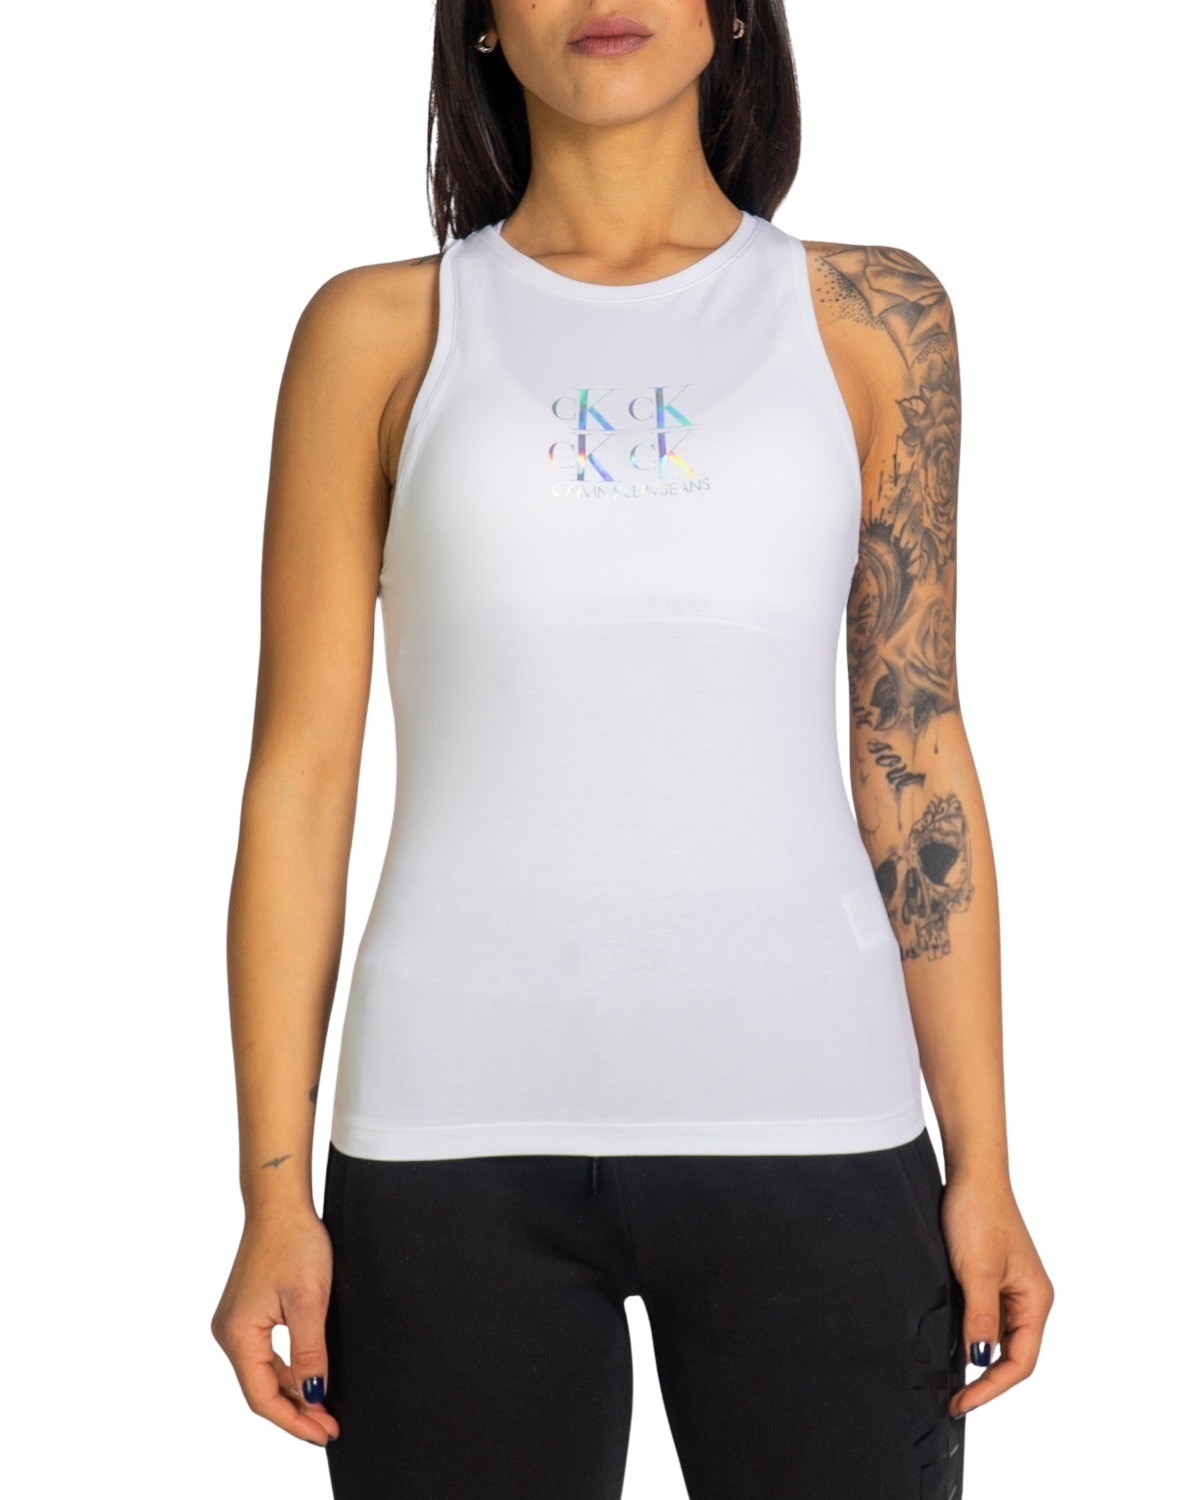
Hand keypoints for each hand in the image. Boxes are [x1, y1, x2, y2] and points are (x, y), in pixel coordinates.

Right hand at [211, 1205, 339, 1445]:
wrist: (280, 1205)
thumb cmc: (294, 1243)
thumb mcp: (310, 1301)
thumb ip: (310, 1352)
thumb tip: (314, 1395)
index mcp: (238, 1334)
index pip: (263, 1397)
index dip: (294, 1421)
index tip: (324, 1433)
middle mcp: (228, 1333)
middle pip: (261, 1390)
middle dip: (296, 1412)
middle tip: (330, 1426)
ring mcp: (235, 1323)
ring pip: (263, 1373)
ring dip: (293, 1392)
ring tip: (324, 1409)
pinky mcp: (245, 1313)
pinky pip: (265, 1354)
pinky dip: (287, 1370)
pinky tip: (310, 1377)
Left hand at [941, 1173, 1053, 1417]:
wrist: (971, 1174)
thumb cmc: (979, 1214)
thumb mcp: (976, 1270)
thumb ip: (980, 1317)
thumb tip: (980, 1360)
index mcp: (1036, 1300)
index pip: (1020, 1362)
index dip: (991, 1387)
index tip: (962, 1401)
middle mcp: (1029, 1299)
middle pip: (1012, 1355)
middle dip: (984, 1380)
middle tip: (952, 1398)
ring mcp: (1011, 1289)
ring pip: (998, 1338)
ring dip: (977, 1360)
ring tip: (949, 1380)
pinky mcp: (993, 1279)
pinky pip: (987, 1318)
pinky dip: (971, 1336)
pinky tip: (951, 1345)